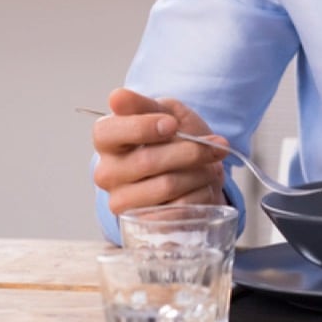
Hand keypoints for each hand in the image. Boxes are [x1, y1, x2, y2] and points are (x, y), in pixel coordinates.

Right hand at [91, 88, 228, 215]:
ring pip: (167, 185)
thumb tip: (117, 97)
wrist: (198, 170)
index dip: (143, 127)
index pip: (108, 132)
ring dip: (200, 173)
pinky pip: (179, 209)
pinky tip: (202, 186)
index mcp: (107, 140)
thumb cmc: (177, 138)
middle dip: (190, 150)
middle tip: (215, 146)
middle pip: (147, 161)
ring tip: (209, 166)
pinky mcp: (143, 224)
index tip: (172, 124)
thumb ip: (144, 105)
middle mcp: (106, 173)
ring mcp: (122, 201)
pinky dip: (201, 193)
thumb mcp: (166, 112)